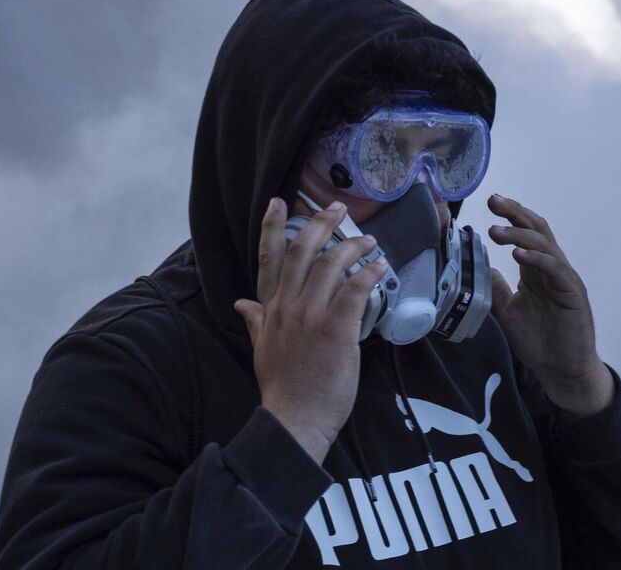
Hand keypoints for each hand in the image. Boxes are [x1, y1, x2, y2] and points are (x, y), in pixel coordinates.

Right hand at [234, 197, 386, 463]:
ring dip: (352, 246)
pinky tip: (381, 266)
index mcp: (270, 309)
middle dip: (320, 223)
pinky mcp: (335, 328)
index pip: (268, 259)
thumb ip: (255, 320)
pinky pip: (355, 290)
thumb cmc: (282, 387)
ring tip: (369, 239)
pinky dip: (369, 273)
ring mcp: (311, 315)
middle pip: (302, 251)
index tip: (278, 202)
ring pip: (330, 265)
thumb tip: (239, 303)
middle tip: (338, 207)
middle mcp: (288, 306)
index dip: (272, 228)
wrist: (294, 418)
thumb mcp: (261, 349)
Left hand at [486, 194, 613, 415]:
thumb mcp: (507, 311)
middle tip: (493, 201)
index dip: (510, 215)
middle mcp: (552, 268)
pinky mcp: (572, 293)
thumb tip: (479, 266)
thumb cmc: (540, 341)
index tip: (490, 203)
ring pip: (545, 245)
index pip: (525, 233)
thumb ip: (496, 288)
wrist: (562, 370)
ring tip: (496, 231)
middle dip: (515, 213)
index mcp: (537, 270)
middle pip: (536, 229)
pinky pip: (555, 268)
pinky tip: (519, 254)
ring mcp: (563, 279)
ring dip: (520, 235)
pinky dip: (537, 258)